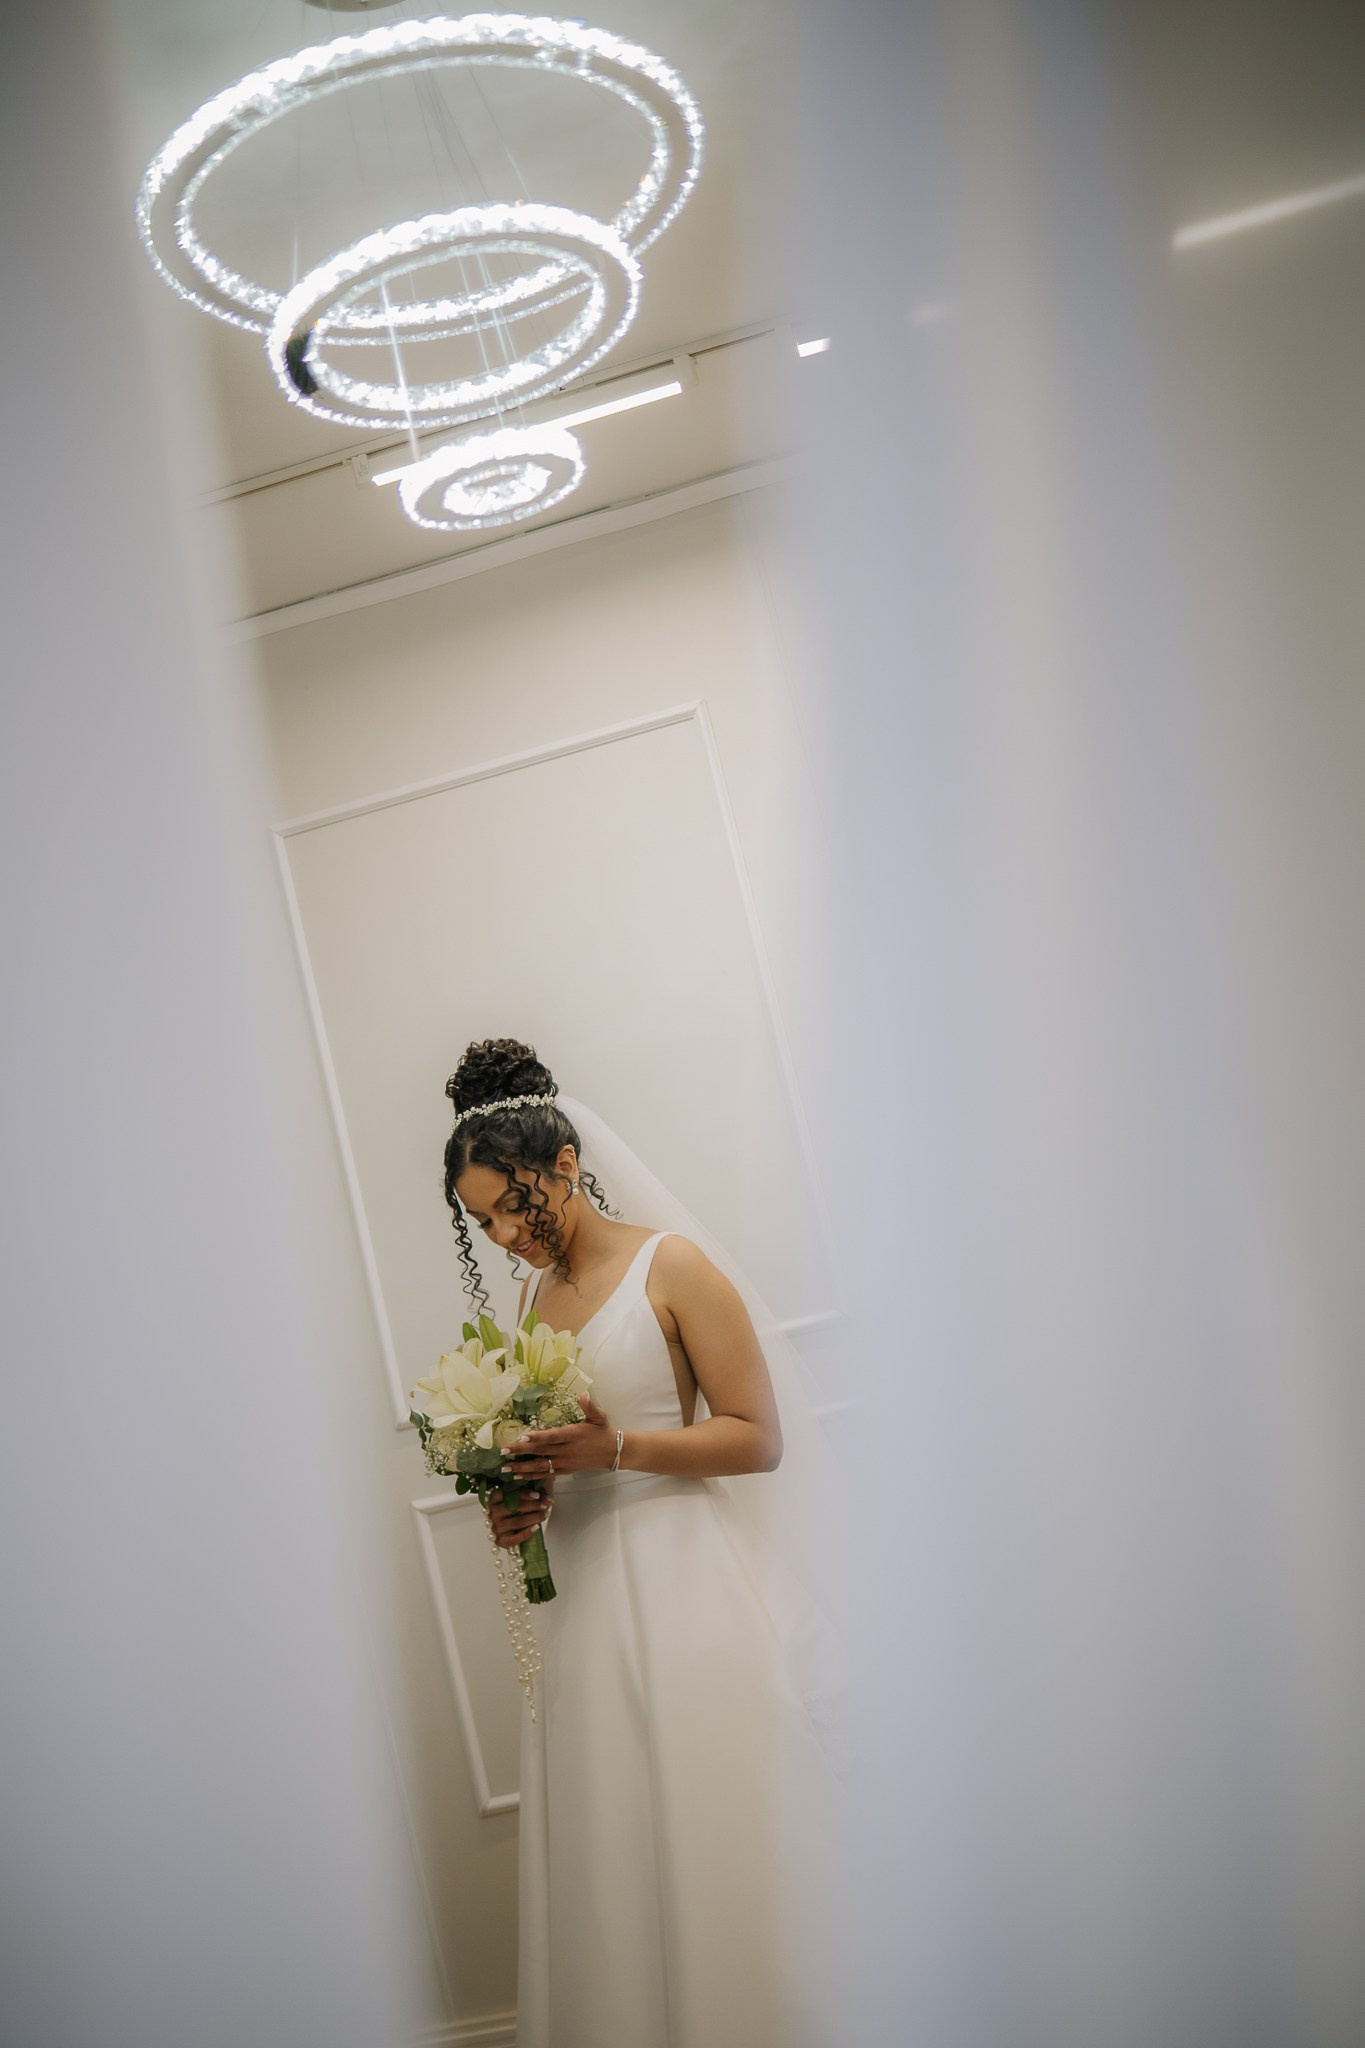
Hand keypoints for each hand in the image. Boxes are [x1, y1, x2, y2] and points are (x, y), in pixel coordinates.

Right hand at [488, 1479, 552, 1549]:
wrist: (508, 1528)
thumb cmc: (515, 1509)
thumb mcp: (524, 1497)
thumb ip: (537, 1496)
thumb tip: (549, 1501)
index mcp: (493, 1498)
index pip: (506, 1493)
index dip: (523, 1494)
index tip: (537, 1495)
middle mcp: (492, 1513)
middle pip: (512, 1507)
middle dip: (532, 1506)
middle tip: (544, 1505)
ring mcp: (495, 1528)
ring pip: (517, 1522)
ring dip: (534, 1518)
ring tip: (545, 1514)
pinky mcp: (501, 1541)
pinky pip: (515, 1538)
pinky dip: (527, 1533)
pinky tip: (537, 1527)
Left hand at [500, 1394, 616, 1478]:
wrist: (613, 1452)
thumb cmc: (604, 1432)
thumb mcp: (599, 1416)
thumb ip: (589, 1406)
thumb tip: (584, 1394)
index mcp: (573, 1435)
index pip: (552, 1437)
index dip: (537, 1437)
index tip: (522, 1437)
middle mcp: (567, 1450)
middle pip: (541, 1451)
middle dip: (520, 1452)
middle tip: (503, 1451)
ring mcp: (565, 1462)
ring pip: (541, 1466)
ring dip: (522, 1467)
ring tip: (505, 1468)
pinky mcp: (565, 1470)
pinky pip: (546, 1474)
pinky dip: (532, 1475)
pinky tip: (519, 1476)